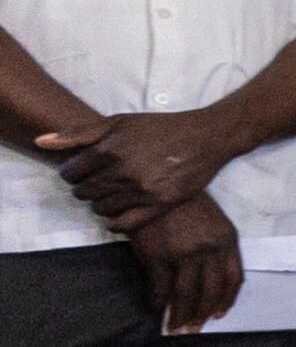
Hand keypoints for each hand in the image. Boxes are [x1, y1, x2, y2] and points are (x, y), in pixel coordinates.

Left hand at [35, 105, 237, 228]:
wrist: (205, 137)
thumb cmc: (160, 127)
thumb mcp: (118, 122)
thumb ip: (77, 132)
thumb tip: (39, 141)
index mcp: (108, 150)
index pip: (70, 173)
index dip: (72, 173)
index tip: (82, 172)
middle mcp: (122, 172)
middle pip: (84, 192)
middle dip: (85, 189)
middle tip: (97, 183)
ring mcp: (141, 190)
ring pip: (101, 209)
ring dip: (100, 204)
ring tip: (111, 195)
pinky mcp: (160, 204)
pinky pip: (125, 224)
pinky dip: (116, 223)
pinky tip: (118, 215)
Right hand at [130, 195, 242, 334]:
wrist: (154, 186)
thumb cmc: (184, 202)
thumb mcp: (213, 221)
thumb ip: (215, 248)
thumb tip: (207, 281)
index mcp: (227, 240)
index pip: (233, 279)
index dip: (226, 301)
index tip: (218, 315)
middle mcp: (209, 250)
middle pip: (210, 292)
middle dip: (201, 315)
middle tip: (193, 330)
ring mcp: (183, 255)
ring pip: (185, 295)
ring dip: (180, 315)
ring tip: (175, 328)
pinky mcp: (157, 257)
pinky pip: (159, 288)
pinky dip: (157, 302)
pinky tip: (155, 308)